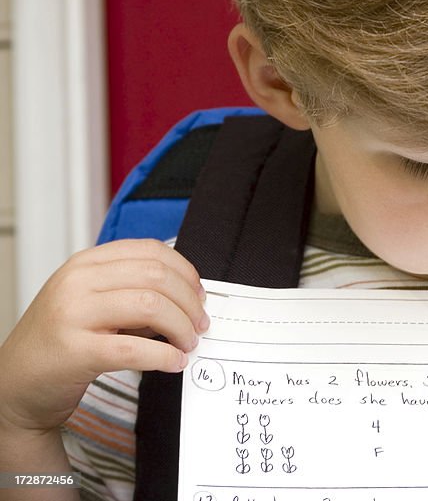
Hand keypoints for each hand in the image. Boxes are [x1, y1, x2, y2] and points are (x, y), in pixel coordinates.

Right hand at [0, 239, 207, 434]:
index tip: (199, 294)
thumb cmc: (60, 344)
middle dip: (189, 302)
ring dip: (182, 328)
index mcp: (85, 264)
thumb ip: (131, 291)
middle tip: (200, 325)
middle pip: (156, 277)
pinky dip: (165, 357)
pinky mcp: (74, 351)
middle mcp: (76, 282)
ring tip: (188, 343)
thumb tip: (188, 297)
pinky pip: (135, 349)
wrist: (13, 386)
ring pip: (151, 306)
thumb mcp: (91, 302)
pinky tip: (174, 363)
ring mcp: (72, 315)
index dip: (185, 272)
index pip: (150, 251)